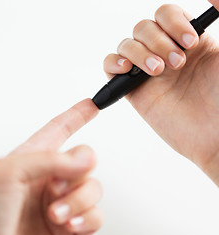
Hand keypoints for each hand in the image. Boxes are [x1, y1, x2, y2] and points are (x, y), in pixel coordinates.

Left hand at [0, 99, 103, 234]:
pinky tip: (70, 223)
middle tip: (60, 184)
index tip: (91, 105)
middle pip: (83, 162)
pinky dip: (88, 218)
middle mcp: (45, 181)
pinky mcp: (69, 230)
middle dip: (78, 172)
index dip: (75, 116)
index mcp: (28, 161)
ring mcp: (58, 205)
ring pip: (93, 189)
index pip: (57, 130)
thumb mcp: (6, 174)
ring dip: (79, 200)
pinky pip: (95, 216)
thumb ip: (46, 159)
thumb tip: (82, 158)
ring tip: (57, 212)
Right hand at [103, 3, 218, 184]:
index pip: (166, 14)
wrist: (216, 136)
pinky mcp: (132, 90)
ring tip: (159, 72)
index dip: (173, 22)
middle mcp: (165, 52)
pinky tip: (128, 69)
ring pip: (126, 44)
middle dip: (158, 41)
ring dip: (139, 53)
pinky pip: (110, 67)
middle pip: (143, 27)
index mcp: (188, 40)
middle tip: (178, 64)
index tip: (190, 42)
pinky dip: (113, 62)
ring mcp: (146, 71)